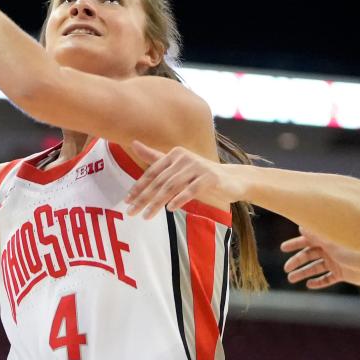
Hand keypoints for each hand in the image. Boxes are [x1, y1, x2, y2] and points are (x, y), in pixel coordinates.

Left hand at [125, 141, 243, 218]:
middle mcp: (184, 157)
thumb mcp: (176, 167)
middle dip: (144, 198)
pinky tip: (170, 209)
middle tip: (131, 212)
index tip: (127, 202)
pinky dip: (180, 199)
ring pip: (172, 186)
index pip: (152, 172)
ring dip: (157, 202)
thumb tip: (133, 143)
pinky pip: (191, 190)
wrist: (232, 180)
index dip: (138, 187)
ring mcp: (197, 167)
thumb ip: (155, 157)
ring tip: (146, 216)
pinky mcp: (209, 177)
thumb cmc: (200, 175)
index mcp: (174, 154)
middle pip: (160, 181)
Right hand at [280, 227, 359, 288]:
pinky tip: (309, 285)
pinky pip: (327, 278)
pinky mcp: (342, 273)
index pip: (308, 240)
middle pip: (310, 255)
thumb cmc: (354, 249)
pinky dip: (319, 282)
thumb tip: (300, 226)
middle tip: (286, 269)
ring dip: (304, 272)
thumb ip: (316, 235)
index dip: (295, 244)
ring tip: (292, 279)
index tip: (283, 249)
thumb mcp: (332, 242)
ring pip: (316, 267)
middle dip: (297, 261)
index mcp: (328, 239)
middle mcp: (331, 250)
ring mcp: (336, 262)